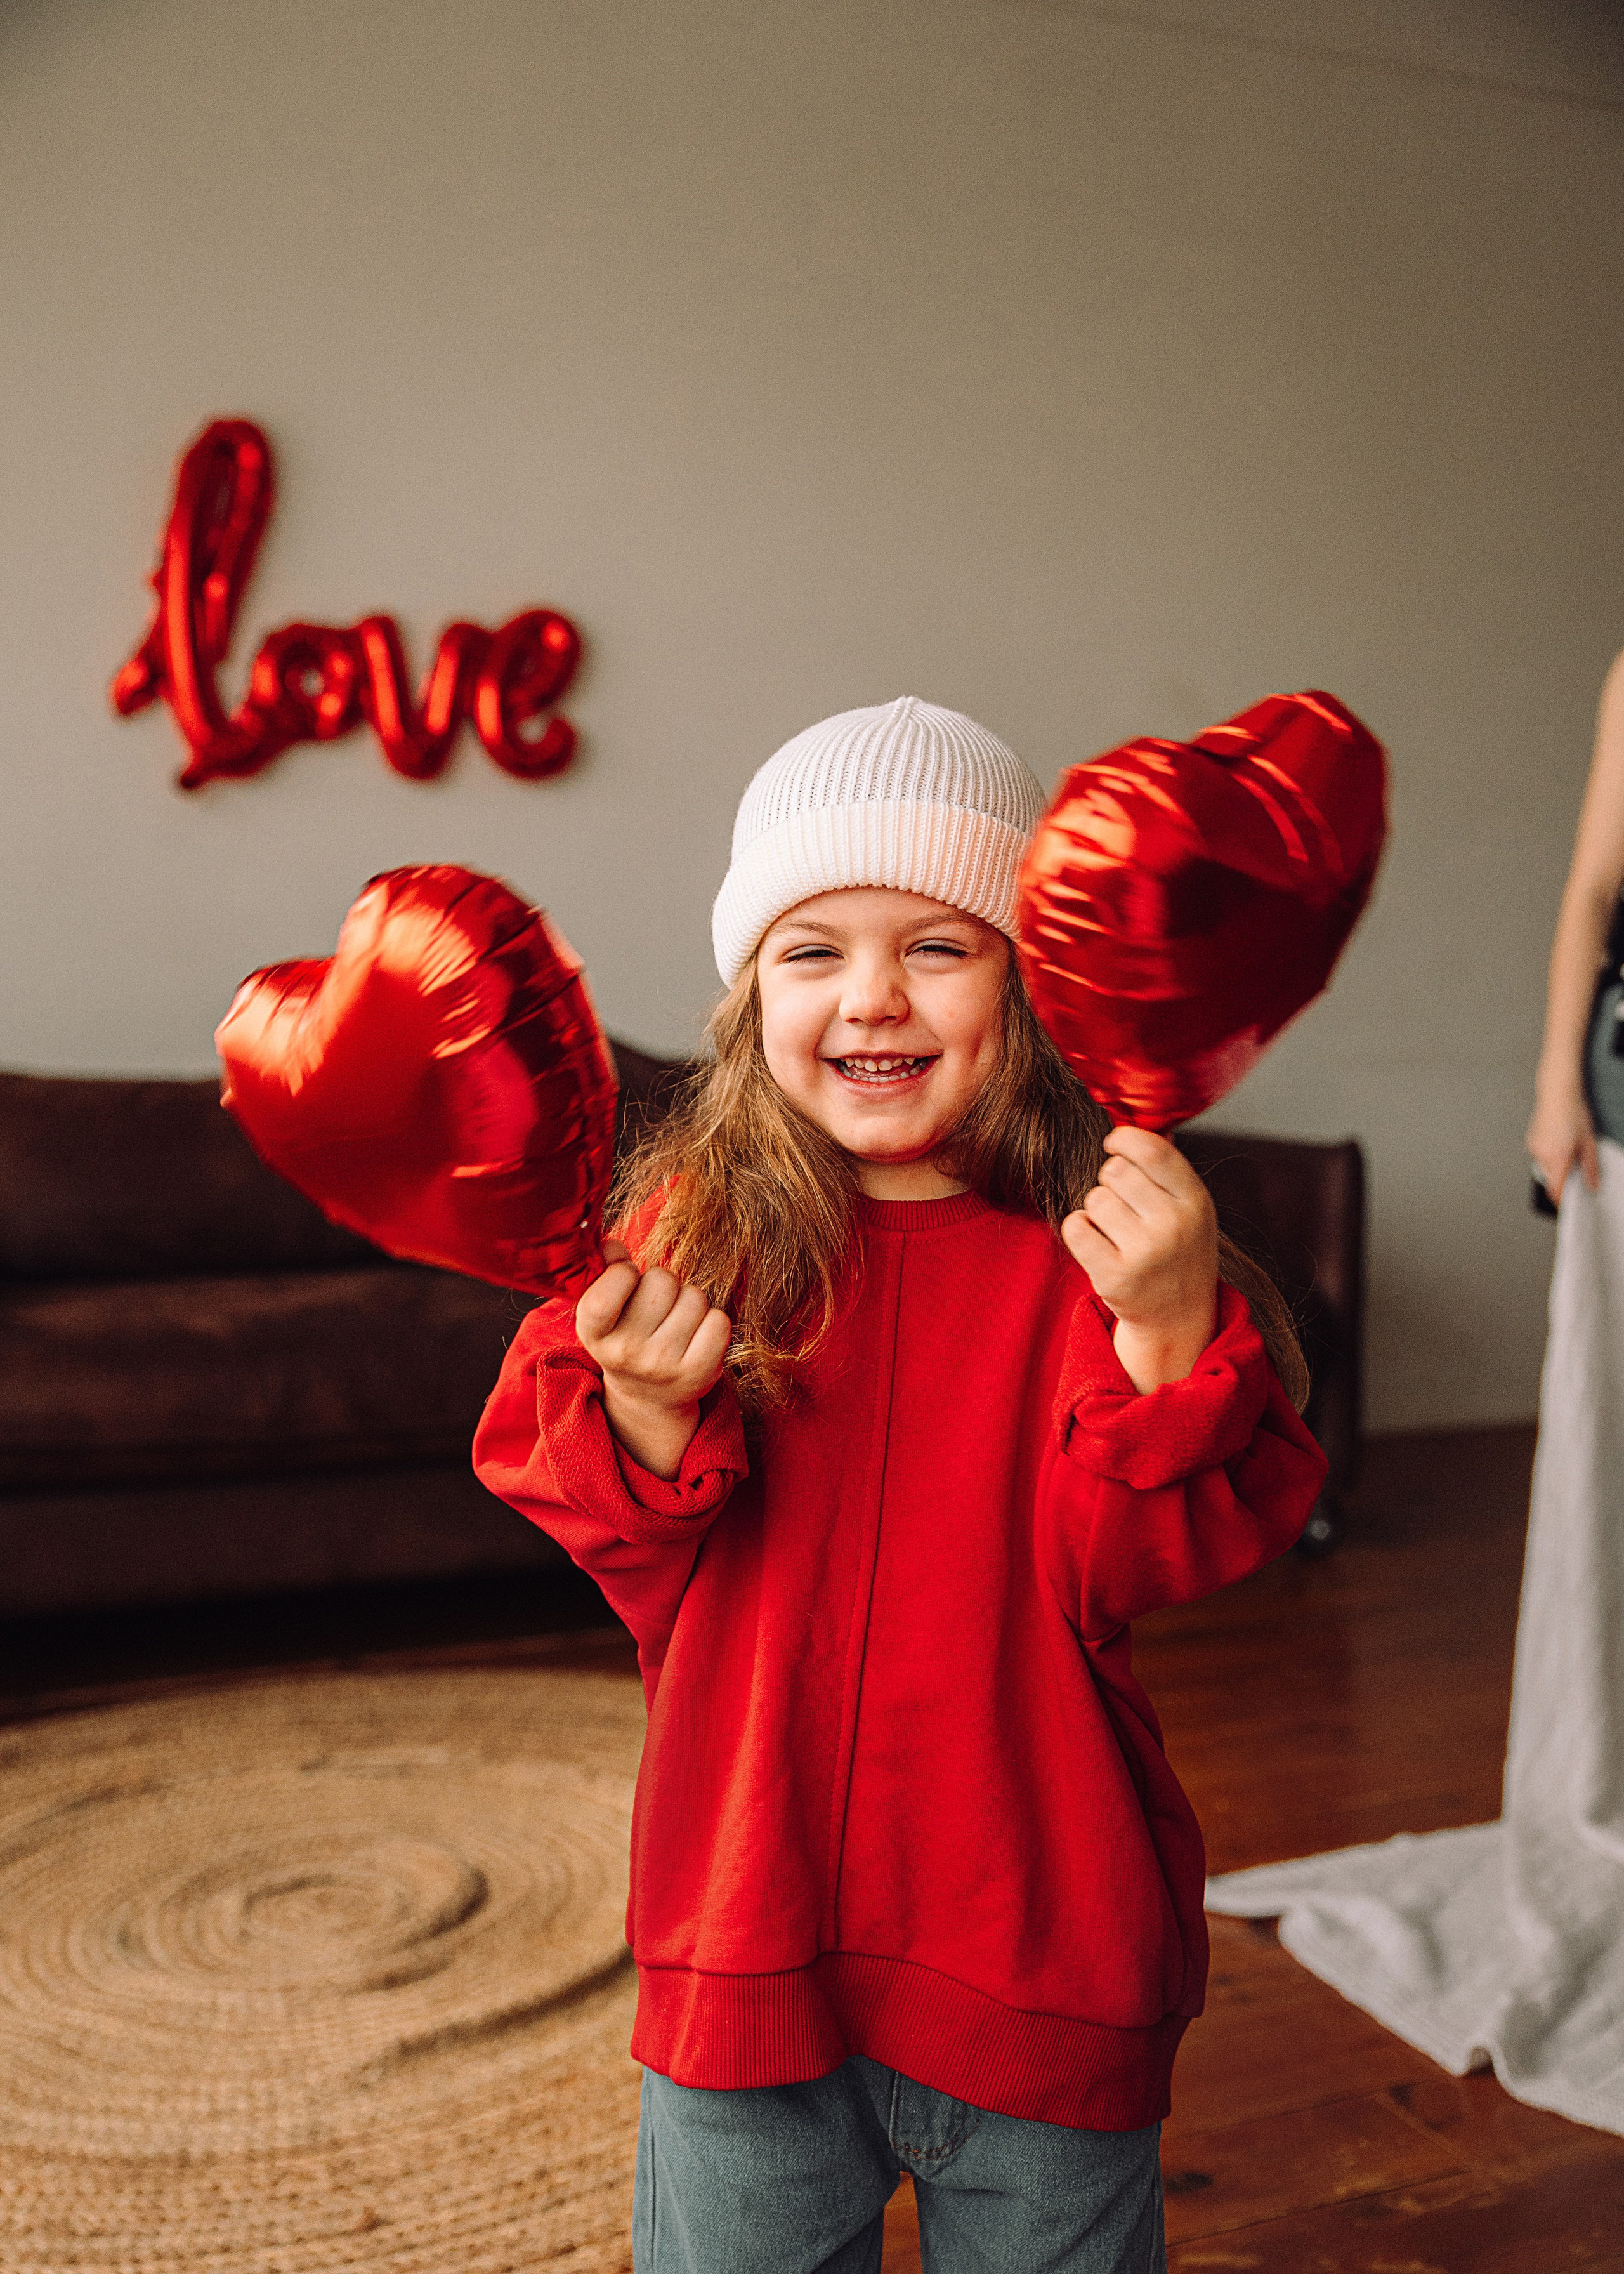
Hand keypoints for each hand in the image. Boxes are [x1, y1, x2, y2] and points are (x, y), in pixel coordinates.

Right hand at [574, 1238, 732, 1479]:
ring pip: (694, 1296)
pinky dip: (712, 1321)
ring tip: (675, 1325)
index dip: (628, 1271)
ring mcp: (664, 1365)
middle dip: (664, 1285)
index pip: (618, 1277)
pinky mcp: (699, 1373)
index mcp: (593, 1332)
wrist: (648, 1399)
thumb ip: (605, 1271)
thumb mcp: (603, 1310)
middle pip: (663, 1279)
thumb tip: (614, 1247)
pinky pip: (719, 1320)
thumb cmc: (626, 1337)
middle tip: (656, 1309)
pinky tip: (695, 1337)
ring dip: (689, 1302)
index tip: (627, 1283)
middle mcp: (626, 1352)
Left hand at [1062, 1128, 1218, 1392]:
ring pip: (1093, 1198)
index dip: (1123, 1139)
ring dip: (1096, 1210)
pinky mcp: (1114, 1276)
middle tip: (1124, 1207)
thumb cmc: (1178, 1249)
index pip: (1151, 1148)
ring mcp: (1145, 1253)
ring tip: (1117, 1232)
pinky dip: (1079, 1231)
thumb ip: (1167, 1166)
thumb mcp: (1191, 1207)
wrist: (1178, 1318)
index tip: (1115, 1145)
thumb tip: (1139, 1119)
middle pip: (1115, 1170)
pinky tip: (1098, 1244)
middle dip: (1111, 1182)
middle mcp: (1174, 1225)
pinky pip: (1075, 1226)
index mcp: (1196, 1200)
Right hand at [1527, 1079, 1598, 1203]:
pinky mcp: (1531, 1142)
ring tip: (1567, 1149)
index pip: (1555, 1189)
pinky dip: (1549, 1156)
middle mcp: (1542, 1154)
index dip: (1560, 1200)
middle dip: (1561, 1178)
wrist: (1557, 1093)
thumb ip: (1590, 1167)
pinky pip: (1540, 1157)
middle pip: (1550, 1179)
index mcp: (1557, 1156)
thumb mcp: (1589, 1142)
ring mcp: (1534, 1148)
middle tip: (1574, 1168)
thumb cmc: (1573, 1112)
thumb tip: (1592, 1185)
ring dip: (1555, 1166)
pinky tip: (1558, 1142)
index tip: (1565, 1205)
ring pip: (1545, 1168)